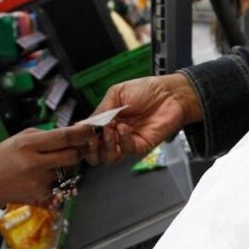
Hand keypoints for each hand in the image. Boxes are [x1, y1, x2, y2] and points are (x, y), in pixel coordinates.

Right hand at [0, 124, 98, 206]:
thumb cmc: (5, 157)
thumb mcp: (20, 138)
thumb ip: (44, 134)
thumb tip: (70, 133)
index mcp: (28, 145)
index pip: (63, 138)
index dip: (82, 133)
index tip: (92, 129)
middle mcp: (35, 164)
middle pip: (72, 156)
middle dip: (80, 150)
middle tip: (79, 146)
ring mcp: (39, 181)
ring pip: (68, 170)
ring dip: (67, 164)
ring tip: (53, 161)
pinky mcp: (42, 195)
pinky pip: (60, 183)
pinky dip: (57, 178)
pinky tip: (43, 175)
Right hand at [84, 74, 202, 164]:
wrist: (170, 94)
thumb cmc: (146, 90)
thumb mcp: (117, 93)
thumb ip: (101, 110)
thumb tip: (83, 125)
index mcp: (106, 121)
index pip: (87, 136)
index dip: (81, 138)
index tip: (78, 133)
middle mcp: (114, 134)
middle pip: (95, 154)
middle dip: (90, 149)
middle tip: (91, 138)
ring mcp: (126, 142)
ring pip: (108, 158)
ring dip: (105, 146)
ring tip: (108, 131)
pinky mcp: (140, 146)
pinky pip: (126, 151)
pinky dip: (121, 140)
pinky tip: (123, 128)